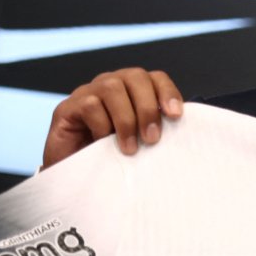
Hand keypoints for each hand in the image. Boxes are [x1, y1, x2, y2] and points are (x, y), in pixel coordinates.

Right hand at [44, 69, 183, 167]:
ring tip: (130, 148)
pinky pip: (90, 105)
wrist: (76, 177)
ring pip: (112, 87)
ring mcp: (87, 92)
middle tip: (152, 139)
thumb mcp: (141, 141)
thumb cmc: (113, 158)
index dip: (168, 92)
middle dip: (148, 107)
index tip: (176, 115)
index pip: (156, 78)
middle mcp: (111, 84)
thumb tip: (187, 131)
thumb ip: (157, 129)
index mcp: (133, 90)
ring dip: (126, 119)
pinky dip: (102, 125)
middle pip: (136, 77)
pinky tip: (103, 144)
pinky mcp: (67, 107)